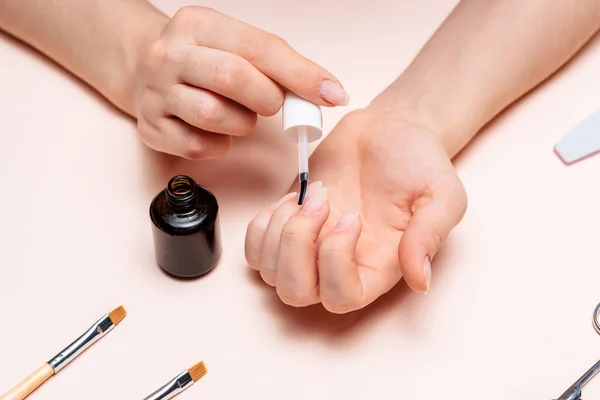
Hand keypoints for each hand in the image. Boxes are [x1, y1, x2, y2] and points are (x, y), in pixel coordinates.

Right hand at [134, 6, 347, 159]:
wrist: (143, 67)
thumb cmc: (204, 58)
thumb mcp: (235, 44)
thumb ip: (278, 64)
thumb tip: (329, 93)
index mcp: (198, 24)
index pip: (258, 47)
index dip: (301, 74)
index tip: (333, 94)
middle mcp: (169, 55)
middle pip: (232, 78)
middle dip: (267, 98)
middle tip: (272, 104)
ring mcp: (154, 93)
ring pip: (213, 115)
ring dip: (242, 123)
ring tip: (240, 115)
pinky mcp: (150, 128)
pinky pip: (198, 147)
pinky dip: (220, 144)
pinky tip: (219, 131)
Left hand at [245, 107, 466, 312]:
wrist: (390, 129)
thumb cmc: (418, 160)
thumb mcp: (441, 194)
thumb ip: (430, 235)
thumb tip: (420, 281)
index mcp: (377, 265)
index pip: (343, 297)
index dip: (336, 263)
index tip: (352, 215)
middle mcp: (340, 263)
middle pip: (297, 292)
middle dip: (296, 247)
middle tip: (320, 202)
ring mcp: (310, 246)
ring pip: (270, 273)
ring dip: (279, 232)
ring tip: (306, 197)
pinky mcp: (288, 223)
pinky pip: (255, 250)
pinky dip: (261, 226)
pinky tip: (288, 201)